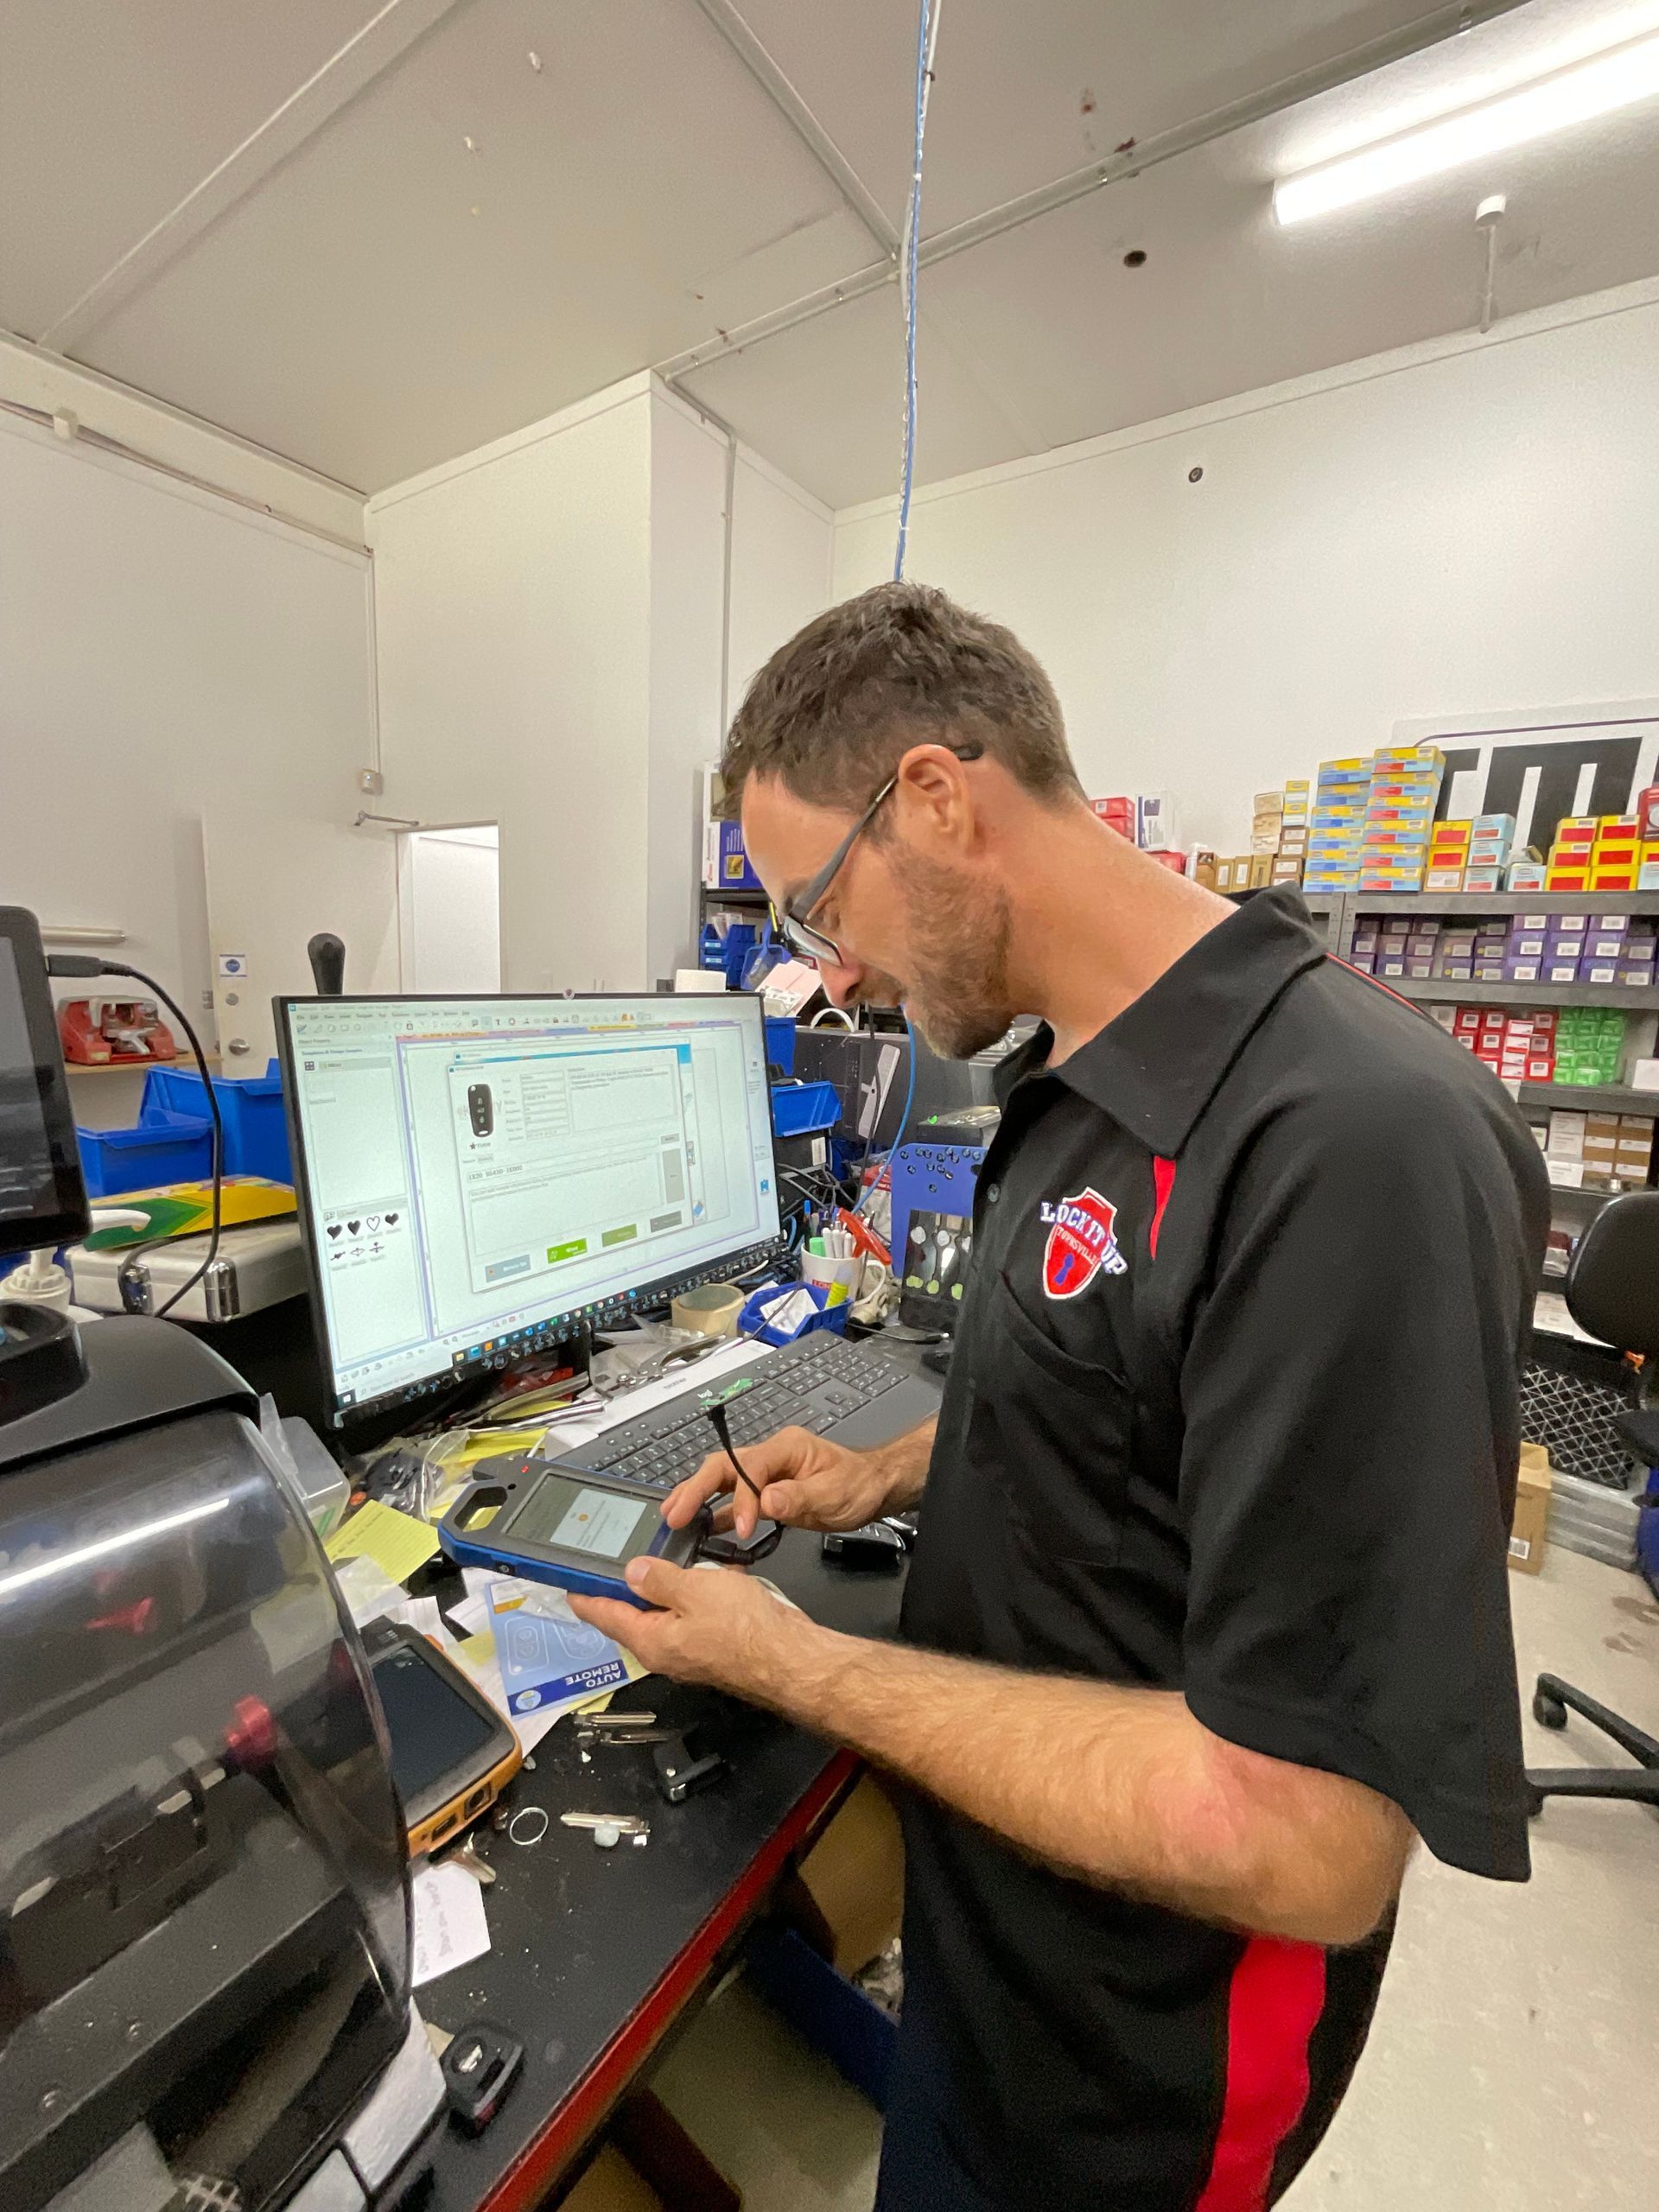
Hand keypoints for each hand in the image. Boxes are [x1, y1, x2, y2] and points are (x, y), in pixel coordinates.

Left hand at [567, 1557, 821, 1699]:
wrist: (790, 1657)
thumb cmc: (745, 1631)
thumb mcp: (694, 1590)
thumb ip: (659, 1579)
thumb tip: (633, 1572)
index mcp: (651, 1641)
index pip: (606, 1616)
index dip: (586, 1598)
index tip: (570, 1588)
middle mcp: (666, 1651)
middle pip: (635, 1616)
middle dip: (628, 1587)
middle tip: (618, 1560)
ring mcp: (691, 1651)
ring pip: (669, 1613)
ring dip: (669, 1587)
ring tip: (671, 1558)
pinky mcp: (715, 1646)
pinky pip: (696, 1615)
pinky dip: (698, 1593)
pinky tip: (714, 1572)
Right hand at [663, 1426, 899, 1540]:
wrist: (873, 1489)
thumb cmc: (858, 1485)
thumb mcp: (835, 1493)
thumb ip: (800, 1497)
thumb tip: (765, 1501)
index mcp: (786, 1448)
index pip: (750, 1468)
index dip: (741, 1498)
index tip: (743, 1527)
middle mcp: (770, 1456)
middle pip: (722, 1466)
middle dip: (695, 1489)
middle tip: (675, 1515)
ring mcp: (765, 1474)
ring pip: (721, 1480)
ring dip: (696, 1497)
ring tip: (673, 1518)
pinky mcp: (765, 1493)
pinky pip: (733, 1501)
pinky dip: (716, 1514)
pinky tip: (701, 1530)